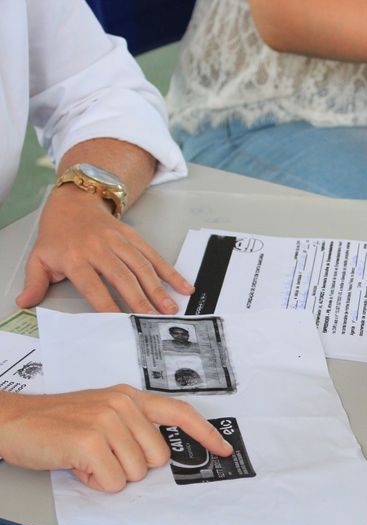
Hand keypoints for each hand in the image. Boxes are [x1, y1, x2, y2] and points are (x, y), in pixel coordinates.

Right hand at [0, 385, 231, 492]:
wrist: (15, 421)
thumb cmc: (58, 421)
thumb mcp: (102, 412)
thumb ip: (134, 425)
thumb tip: (159, 455)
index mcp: (130, 397)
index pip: (180, 413)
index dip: (205, 434)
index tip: (223, 449)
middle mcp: (123, 405)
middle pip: (157, 457)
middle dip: (132, 466)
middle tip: (103, 455)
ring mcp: (107, 421)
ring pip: (135, 473)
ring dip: (111, 475)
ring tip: (87, 458)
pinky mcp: (90, 442)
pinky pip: (113, 482)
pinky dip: (95, 483)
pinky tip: (78, 465)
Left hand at [16, 186, 193, 313]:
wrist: (74, 201)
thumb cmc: (58, 234)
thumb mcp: (39, 257)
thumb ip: (34, 283)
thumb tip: (24, 303)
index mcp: (75, 257)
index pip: (92, 285)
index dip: (106, 304)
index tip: (120, 321)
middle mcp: (99, 248)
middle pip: (122, 277)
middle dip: (140, 299)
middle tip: (153, 319)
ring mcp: (119, 241)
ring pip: (142, 267)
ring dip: (158, 288)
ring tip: (170, 308)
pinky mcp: (134, 237)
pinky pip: (154, 255)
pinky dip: (170, 271)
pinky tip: (183, 285)